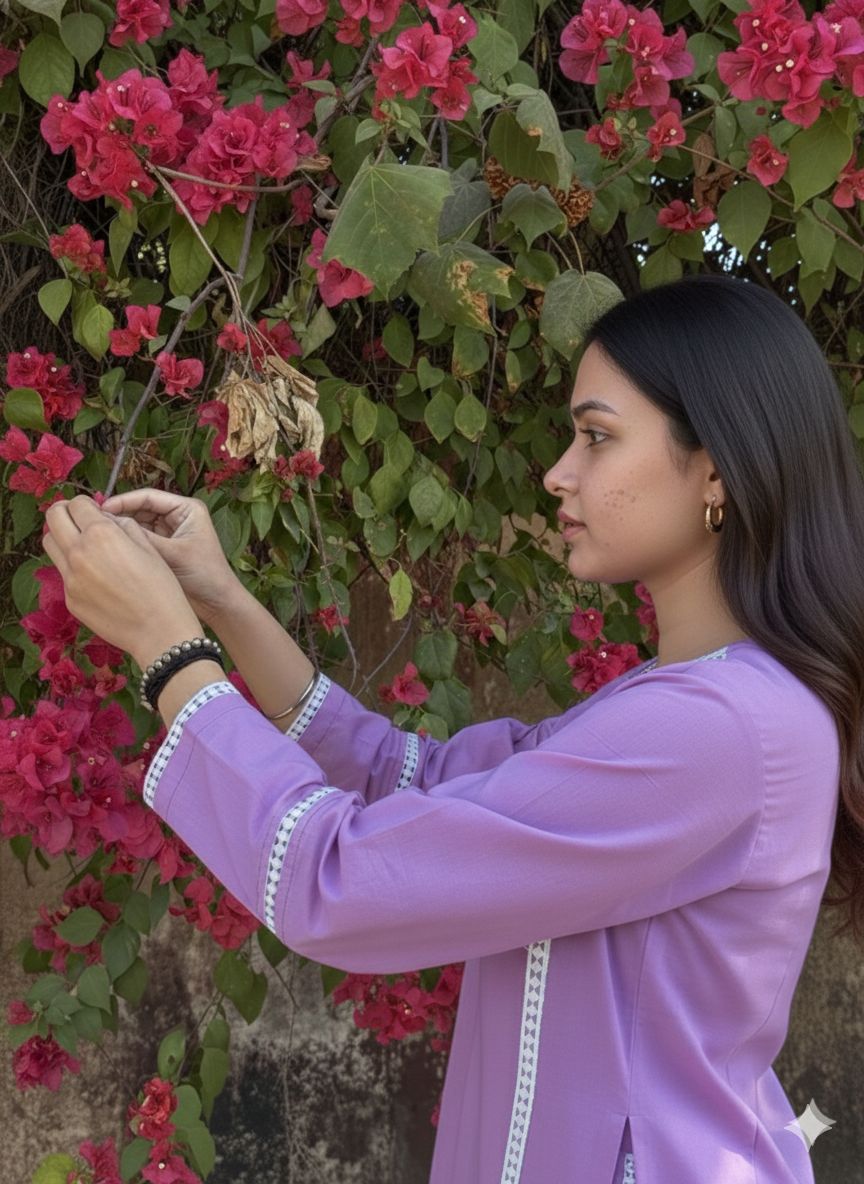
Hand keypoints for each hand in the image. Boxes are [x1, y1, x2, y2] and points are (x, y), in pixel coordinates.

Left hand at [42, 495, 204, 666]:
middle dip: (65, 511)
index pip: (77, 503)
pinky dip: (73, 565)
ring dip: (62, 535)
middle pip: (54, 517)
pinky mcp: (70, 598)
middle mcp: (79, 552)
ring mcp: (70, 577)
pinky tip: (95, 576)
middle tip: (78, 517)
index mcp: (102, 534)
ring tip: (81, 543)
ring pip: (50, 543)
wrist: (158, 631)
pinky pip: (63, 572)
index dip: (87, 503)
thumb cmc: (162, 588)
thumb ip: (123, 526)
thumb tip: (106, 519)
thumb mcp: (149, 548)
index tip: (94, 509)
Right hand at [99, 487, 238, 626]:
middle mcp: (177, 516)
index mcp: (186, 508)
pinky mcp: (164, 547)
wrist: (217, 603)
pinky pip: (141, 539)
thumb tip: (109, 524)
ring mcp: (170, 532)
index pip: (148, 496)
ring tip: (98, 536)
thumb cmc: (204, 575)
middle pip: (140, 508)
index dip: (123, 501)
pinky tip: (110, 548)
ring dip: (122, 529)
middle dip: (119, 515)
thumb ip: (142, 538)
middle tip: (93, 524)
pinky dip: (128, 542)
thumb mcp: (172, 554)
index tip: (100, 511)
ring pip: (138, 523)